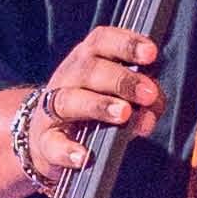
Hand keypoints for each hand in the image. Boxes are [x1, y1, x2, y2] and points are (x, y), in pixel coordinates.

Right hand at [23, 26, 164, 180]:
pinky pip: (53, 143)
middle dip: (122, 80)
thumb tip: (149, 117)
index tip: (151, 53)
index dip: (126, 44)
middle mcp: (67, 78)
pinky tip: (84, 156)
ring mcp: (52, 109)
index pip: (103, 41)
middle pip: (90, 69)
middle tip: (148, 94)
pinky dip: (68, 150)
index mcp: (88, 59)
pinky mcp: (45, 141)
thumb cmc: (96, 110)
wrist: (50, 138)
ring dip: (99, 105)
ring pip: (70, 100)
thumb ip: (145, 102)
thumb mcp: (122, 97)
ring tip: (124, 114)